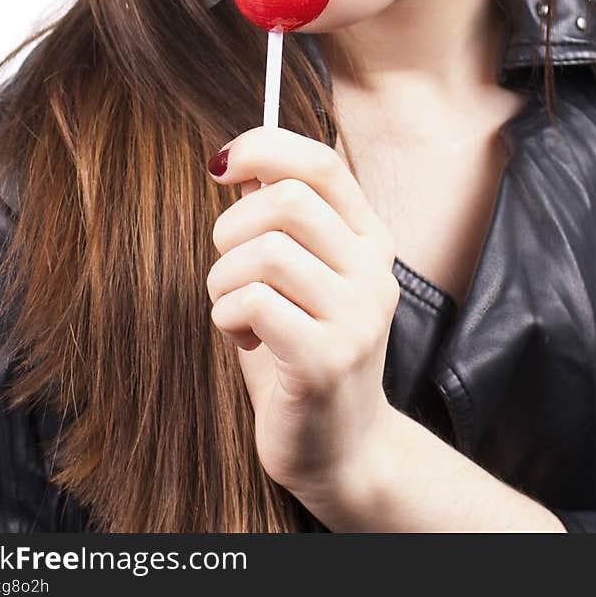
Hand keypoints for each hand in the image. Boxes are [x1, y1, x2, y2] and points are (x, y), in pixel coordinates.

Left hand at [205, 125, 400, 503]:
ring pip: (265, 252)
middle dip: (232, 227)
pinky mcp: (327, 360)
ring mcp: (357, 317)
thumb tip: (240, 162)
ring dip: (224, 279)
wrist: (341, 449)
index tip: (221, 166)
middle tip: (228, 267)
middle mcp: (374, 271)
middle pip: (286, 200)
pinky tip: (243, 337)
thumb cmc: (301, 350)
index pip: (320, 164)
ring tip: (233, 309)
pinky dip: (226, 315)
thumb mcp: (296, 276)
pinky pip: (253, 302)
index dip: (263, 148)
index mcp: (369, 238)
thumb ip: (278, 222)